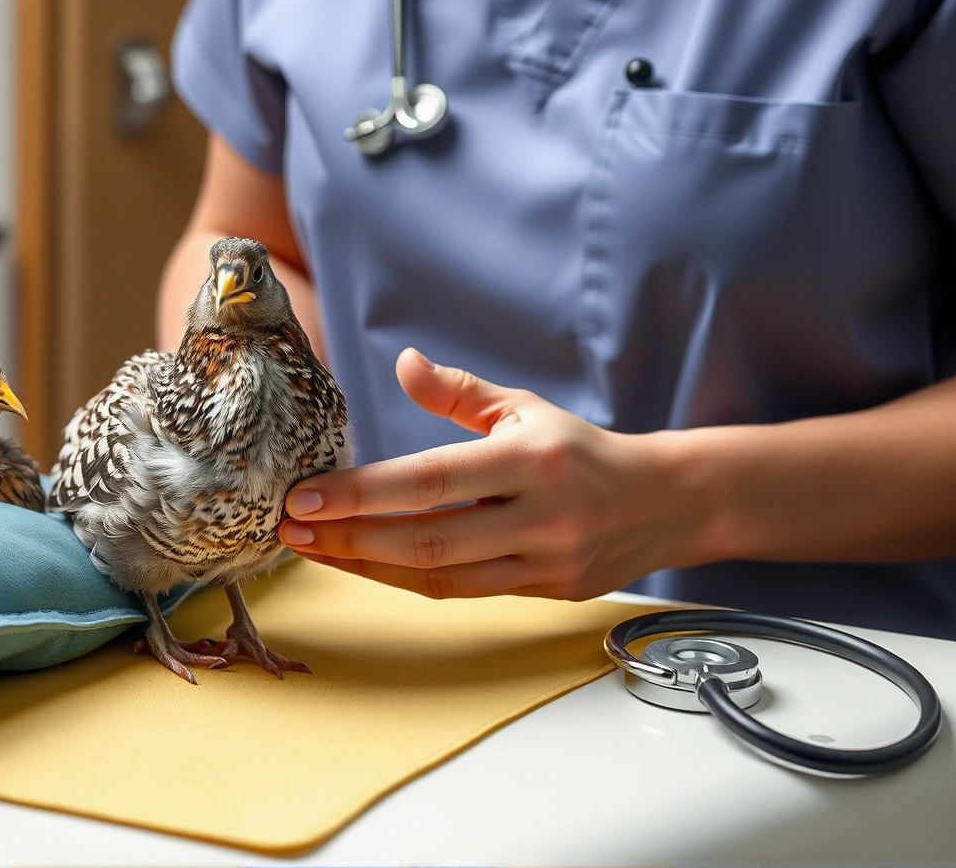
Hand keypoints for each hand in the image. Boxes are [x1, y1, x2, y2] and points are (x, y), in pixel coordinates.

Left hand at [278, 348, 717, 600]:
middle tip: (289, 526)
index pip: (430, 481)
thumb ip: (458, 391)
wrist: (666, 501)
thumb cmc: (579, 448)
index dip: (362, 494)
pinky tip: (361, 563)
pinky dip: (403, 581)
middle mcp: (539, 516)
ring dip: (364, 566)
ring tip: (312, 547)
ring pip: (437, 577)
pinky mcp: (546, 593)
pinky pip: (460, 593)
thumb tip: (404, 361)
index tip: (305, 496)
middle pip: (425, 540)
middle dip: (348, 537)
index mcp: (530, 459)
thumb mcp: (523, 407)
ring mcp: (544, 562)